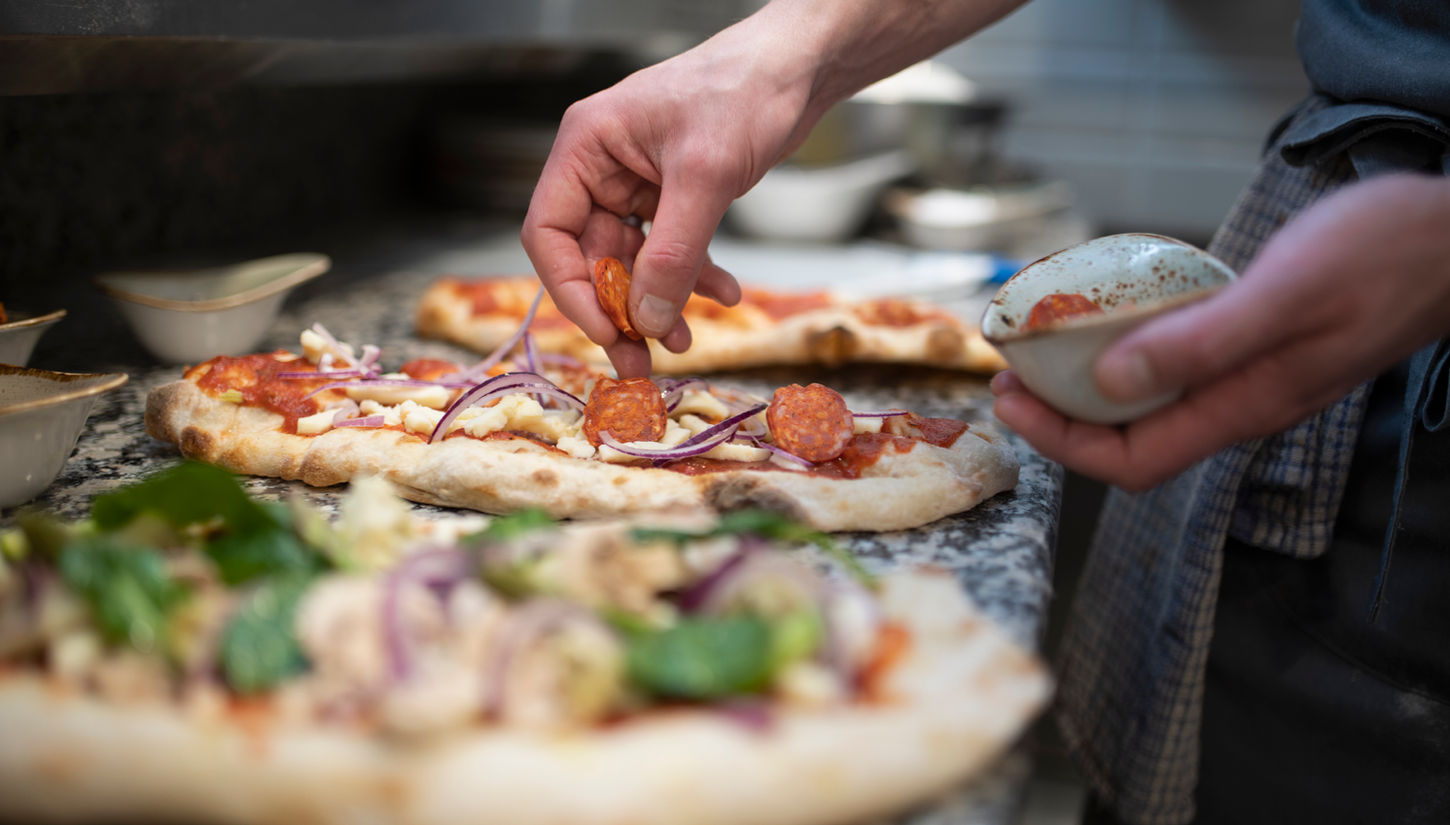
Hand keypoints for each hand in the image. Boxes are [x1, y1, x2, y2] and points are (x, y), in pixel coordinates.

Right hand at [520, 11, 820, 376]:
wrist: (798, 68)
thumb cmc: (744, 91)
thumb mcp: (704, 177)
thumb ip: (672, 253)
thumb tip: (645, 319)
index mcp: (587, 148)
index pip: (550, 233)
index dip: (572, 290)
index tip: (607, 331)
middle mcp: (603, 166)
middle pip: (590, 256)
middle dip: (620, 309)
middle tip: (640, 360)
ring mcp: (637, 181)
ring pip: (633, 261)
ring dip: (658, 302)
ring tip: (685, 340)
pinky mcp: (673, 193)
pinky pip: (670, 248)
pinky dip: (693, 276)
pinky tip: (724, 294)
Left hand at [992, 173, 1449, 489]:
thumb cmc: (1385, 256)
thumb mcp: (1286, 293)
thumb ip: (1202, 343)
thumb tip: (1112, 385)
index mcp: (1243, 406)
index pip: (1131, 461)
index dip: (1062, 442)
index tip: (1011, 399)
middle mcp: (1241, 404)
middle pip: (1132, 441)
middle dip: (1061, 418)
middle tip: (1010, 373)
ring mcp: (1252, 379)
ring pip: (1153, 407)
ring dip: (1089, 388)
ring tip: (1043, 349)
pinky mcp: (1260, 348)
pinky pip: (1178, 369)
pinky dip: (1130, 355)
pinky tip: (1112, 321)